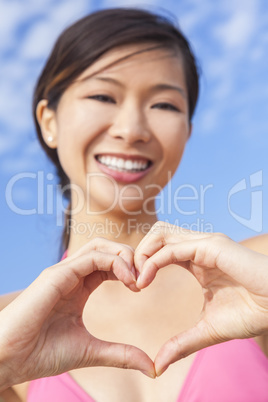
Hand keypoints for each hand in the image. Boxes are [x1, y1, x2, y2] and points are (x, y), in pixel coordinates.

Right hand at [0, 238, 154, 389]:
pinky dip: (115, 262)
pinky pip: (92, 256)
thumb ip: (121, 354)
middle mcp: (72, 275)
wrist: (9, 359)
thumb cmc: (42, 354)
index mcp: (79, 287)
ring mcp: (64, 272)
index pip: (109, 264)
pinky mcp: (57, 274)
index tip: (142, 287)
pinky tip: (127, 279)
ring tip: (137, 278)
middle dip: (130, 257)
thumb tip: (152, 367)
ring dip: (124, 256)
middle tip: (144, 278)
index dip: (129, 270)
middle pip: (107, 249)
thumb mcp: (92, 351)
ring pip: (100, 246)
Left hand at [135, 222, 267, 375]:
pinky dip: (153, 261)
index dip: (143, 263)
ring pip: (160, 233)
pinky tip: (145, 280)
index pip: (160, 249)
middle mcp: (198, 246)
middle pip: (156, 235)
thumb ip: (182, 342)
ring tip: (136, 279)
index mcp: (196, 259)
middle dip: (138, 253)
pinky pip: (172, 247)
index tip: (134, 287)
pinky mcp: (211, 246)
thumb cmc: (251, 313)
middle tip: (130, 280)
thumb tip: (158, 365)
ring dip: (142, 253)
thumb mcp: (208, 330)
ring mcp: (204, 243)